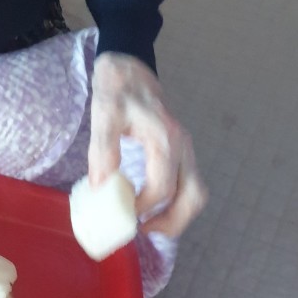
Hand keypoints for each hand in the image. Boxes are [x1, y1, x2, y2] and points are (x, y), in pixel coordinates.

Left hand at [89, 52, 206, 237]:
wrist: (130, 67)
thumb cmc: (117, 89)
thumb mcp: (104, 115)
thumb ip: (103, 150)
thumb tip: (101, 187)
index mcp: (165, 138)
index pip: (163, 186)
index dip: (144, 207)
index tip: (122, 214)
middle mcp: (183, 145)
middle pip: (193, 195)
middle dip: (173, 221)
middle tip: (144, 230)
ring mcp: (186, 148)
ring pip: (196, 191)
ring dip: (178, 214)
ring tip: (150, 224)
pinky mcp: (181, 150)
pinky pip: (188, 183)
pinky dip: (176, 201)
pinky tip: (152, 206)